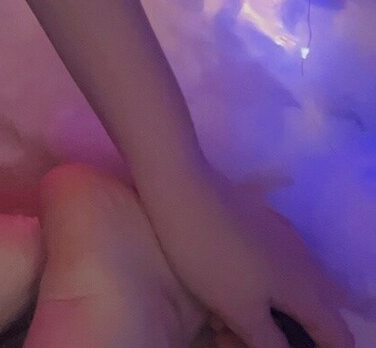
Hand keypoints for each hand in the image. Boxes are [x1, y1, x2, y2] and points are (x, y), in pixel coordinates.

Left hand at [131, 153, 353, 347]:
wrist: (180, 186)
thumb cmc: (211, 255)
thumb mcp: (241, 312)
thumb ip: (272, 344)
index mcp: (308, 290)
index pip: (338, 336)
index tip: (279, 347)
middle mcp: (304, 264)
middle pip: (306, 318)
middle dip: (277, 337)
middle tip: (233, 341)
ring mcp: (282, 240)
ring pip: (281, 294)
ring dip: (258, 316)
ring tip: (217, 323)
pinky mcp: (258, 225)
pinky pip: (265, 270)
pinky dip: (249, 289)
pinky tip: (215, 292)